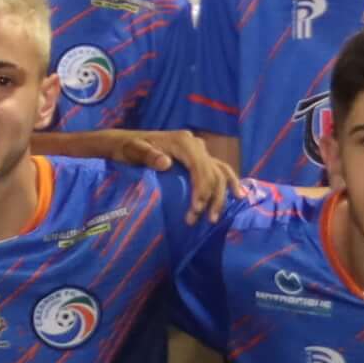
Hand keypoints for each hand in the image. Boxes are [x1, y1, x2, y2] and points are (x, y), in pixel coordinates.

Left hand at [94, 129, 234, 218]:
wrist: (125, 143)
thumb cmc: (127, 148)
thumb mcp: (132, 151)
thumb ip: (147, 155)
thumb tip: (166, 163)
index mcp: (183, 142)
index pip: (200, 168)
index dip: (201, 190)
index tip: (195, 211)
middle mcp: (195, 144)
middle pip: (213, 172)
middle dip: (210, 198)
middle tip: (203, 220)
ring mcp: (199, 151)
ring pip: (220, 172)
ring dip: (221, 195)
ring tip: (215, 217)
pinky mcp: (199, 158)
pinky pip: (219, 169)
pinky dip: (229, 181)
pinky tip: (238, 194)